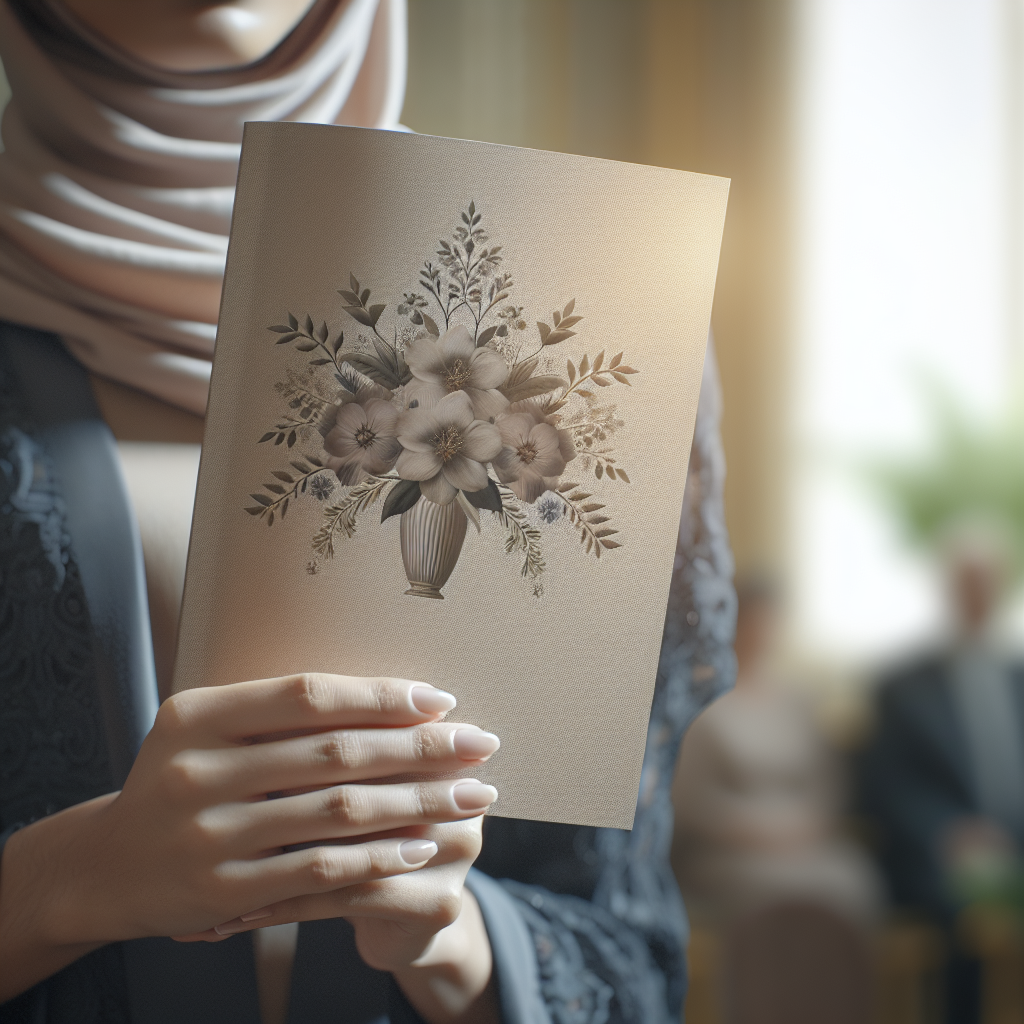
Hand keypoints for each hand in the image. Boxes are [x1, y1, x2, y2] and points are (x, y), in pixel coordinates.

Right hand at [0, 672, 499, 1000]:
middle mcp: (199, 771)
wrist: (106, 866)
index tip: (440, 699)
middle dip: (421, 748)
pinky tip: (424, 845)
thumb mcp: (206, 730)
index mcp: (198, 715)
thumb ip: (278, 714)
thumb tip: (392, 704)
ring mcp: (209, 836)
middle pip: (335, 752)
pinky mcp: (223, 892)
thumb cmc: (178, 780)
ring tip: (471, 794)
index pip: (307, 695)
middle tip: (481, 744)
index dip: (381, 696)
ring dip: (417, 802)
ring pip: (338, 812)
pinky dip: (380, 857)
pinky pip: (321, 871)